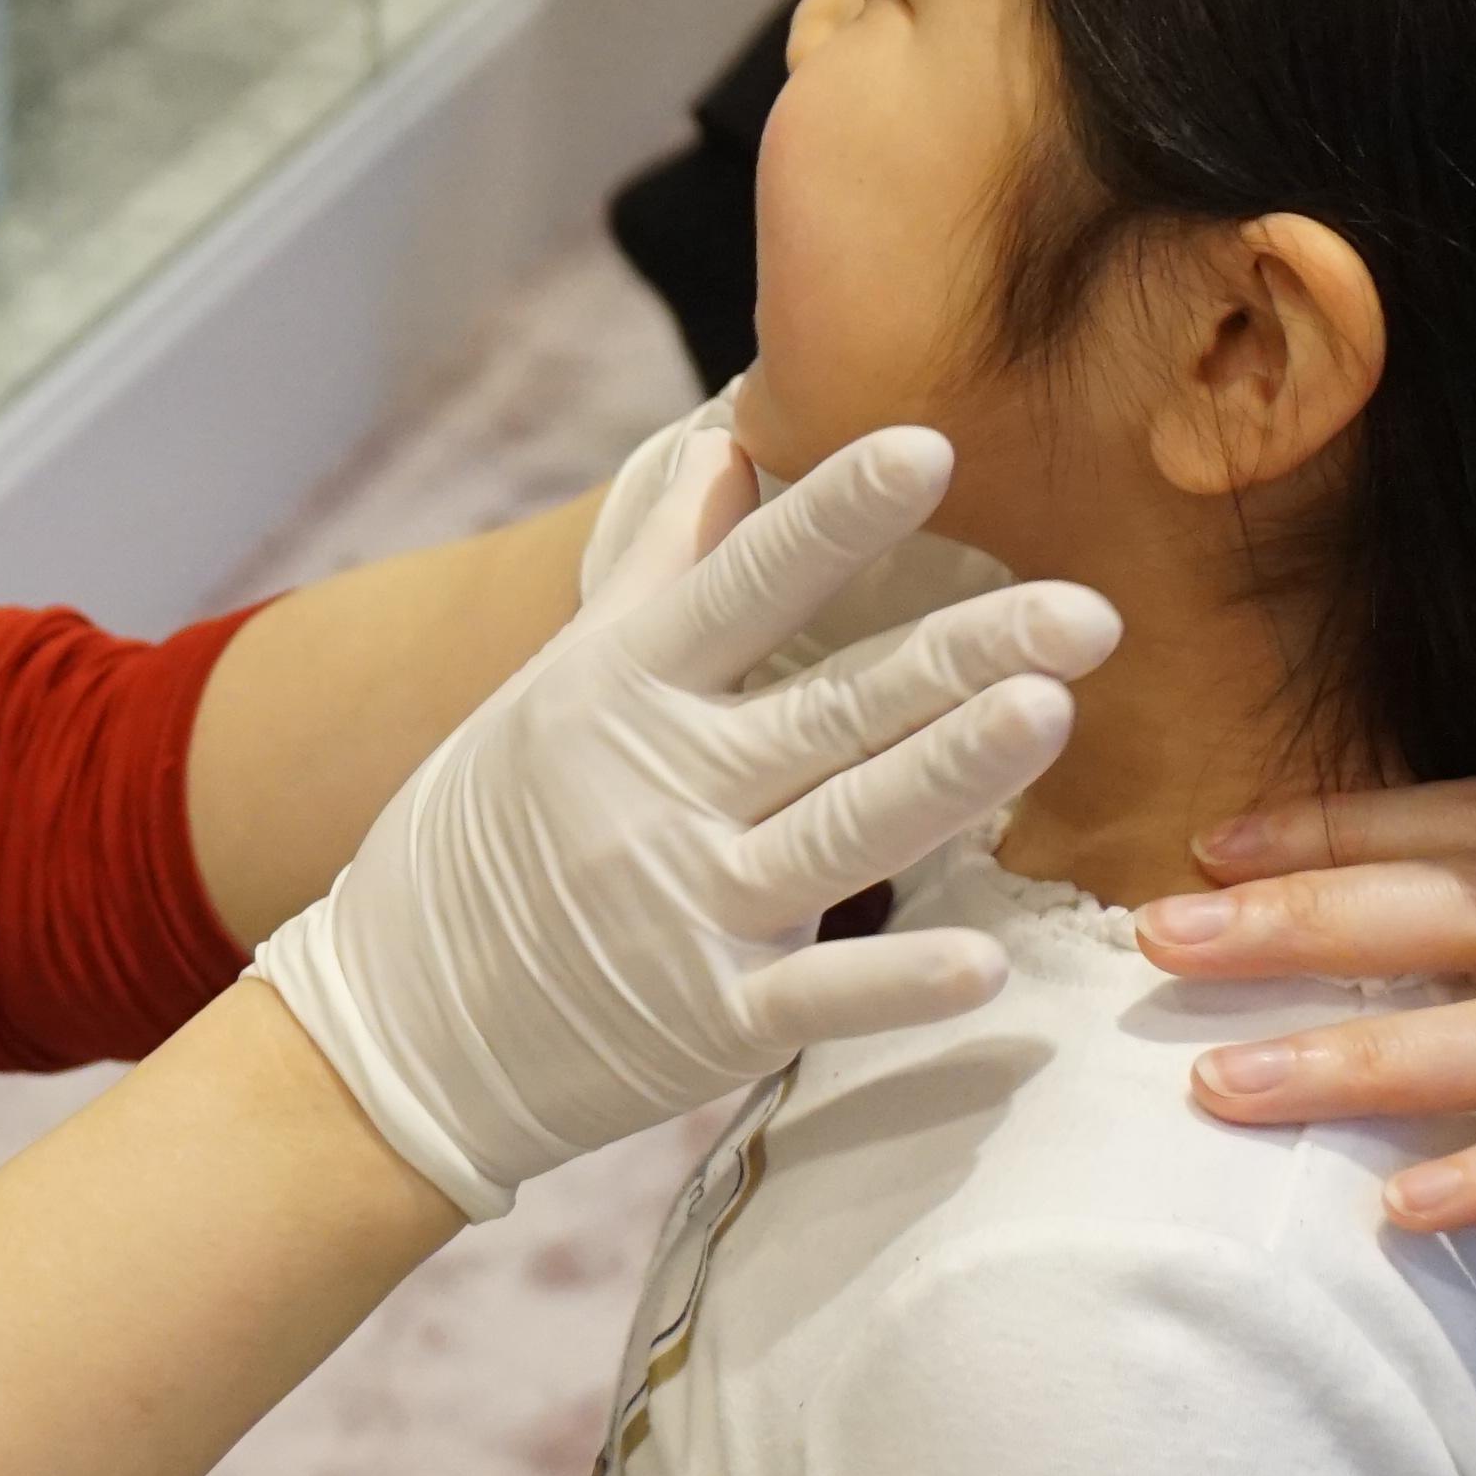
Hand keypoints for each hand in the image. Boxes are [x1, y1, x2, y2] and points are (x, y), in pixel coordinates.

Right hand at [259, 427, 1120, 1217]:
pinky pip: (814, 997)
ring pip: (841, 830)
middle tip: (1086, 611)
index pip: (744, 586)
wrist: (390, 1029)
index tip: (929, 450)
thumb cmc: (480, 840)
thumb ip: (653, 576)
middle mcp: (653, 788)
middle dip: (960, 656)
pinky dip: (895, 983)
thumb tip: (727, 447)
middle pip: (831, 707)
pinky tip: (986, 961)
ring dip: (946, 774)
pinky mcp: (702, 1023)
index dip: (835, 520)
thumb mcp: (549, 691)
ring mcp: (679, 908)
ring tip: (1048, 713)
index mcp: (616, 691)